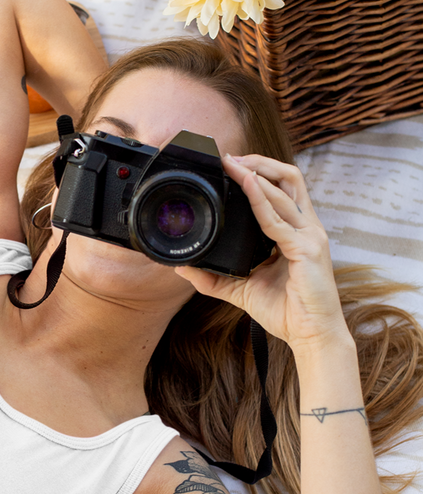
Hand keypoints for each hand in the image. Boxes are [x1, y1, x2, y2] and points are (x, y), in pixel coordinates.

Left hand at [174, 154, 349, 354]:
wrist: (310, 335)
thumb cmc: (285, 311)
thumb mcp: (240, 289)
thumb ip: (212, 278)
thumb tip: (182, 267)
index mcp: (295, 233)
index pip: (281, 191)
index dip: (258, 174)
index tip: (230, 165)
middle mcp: (306, 228)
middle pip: (289, 179)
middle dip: (259, 162)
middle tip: (229, 158)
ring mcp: (310, 236)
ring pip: (286, 189)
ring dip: (257, 173)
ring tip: (234, 164)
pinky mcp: (308, 249)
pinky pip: (279, 219)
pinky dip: (260, 200)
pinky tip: (245, 187)